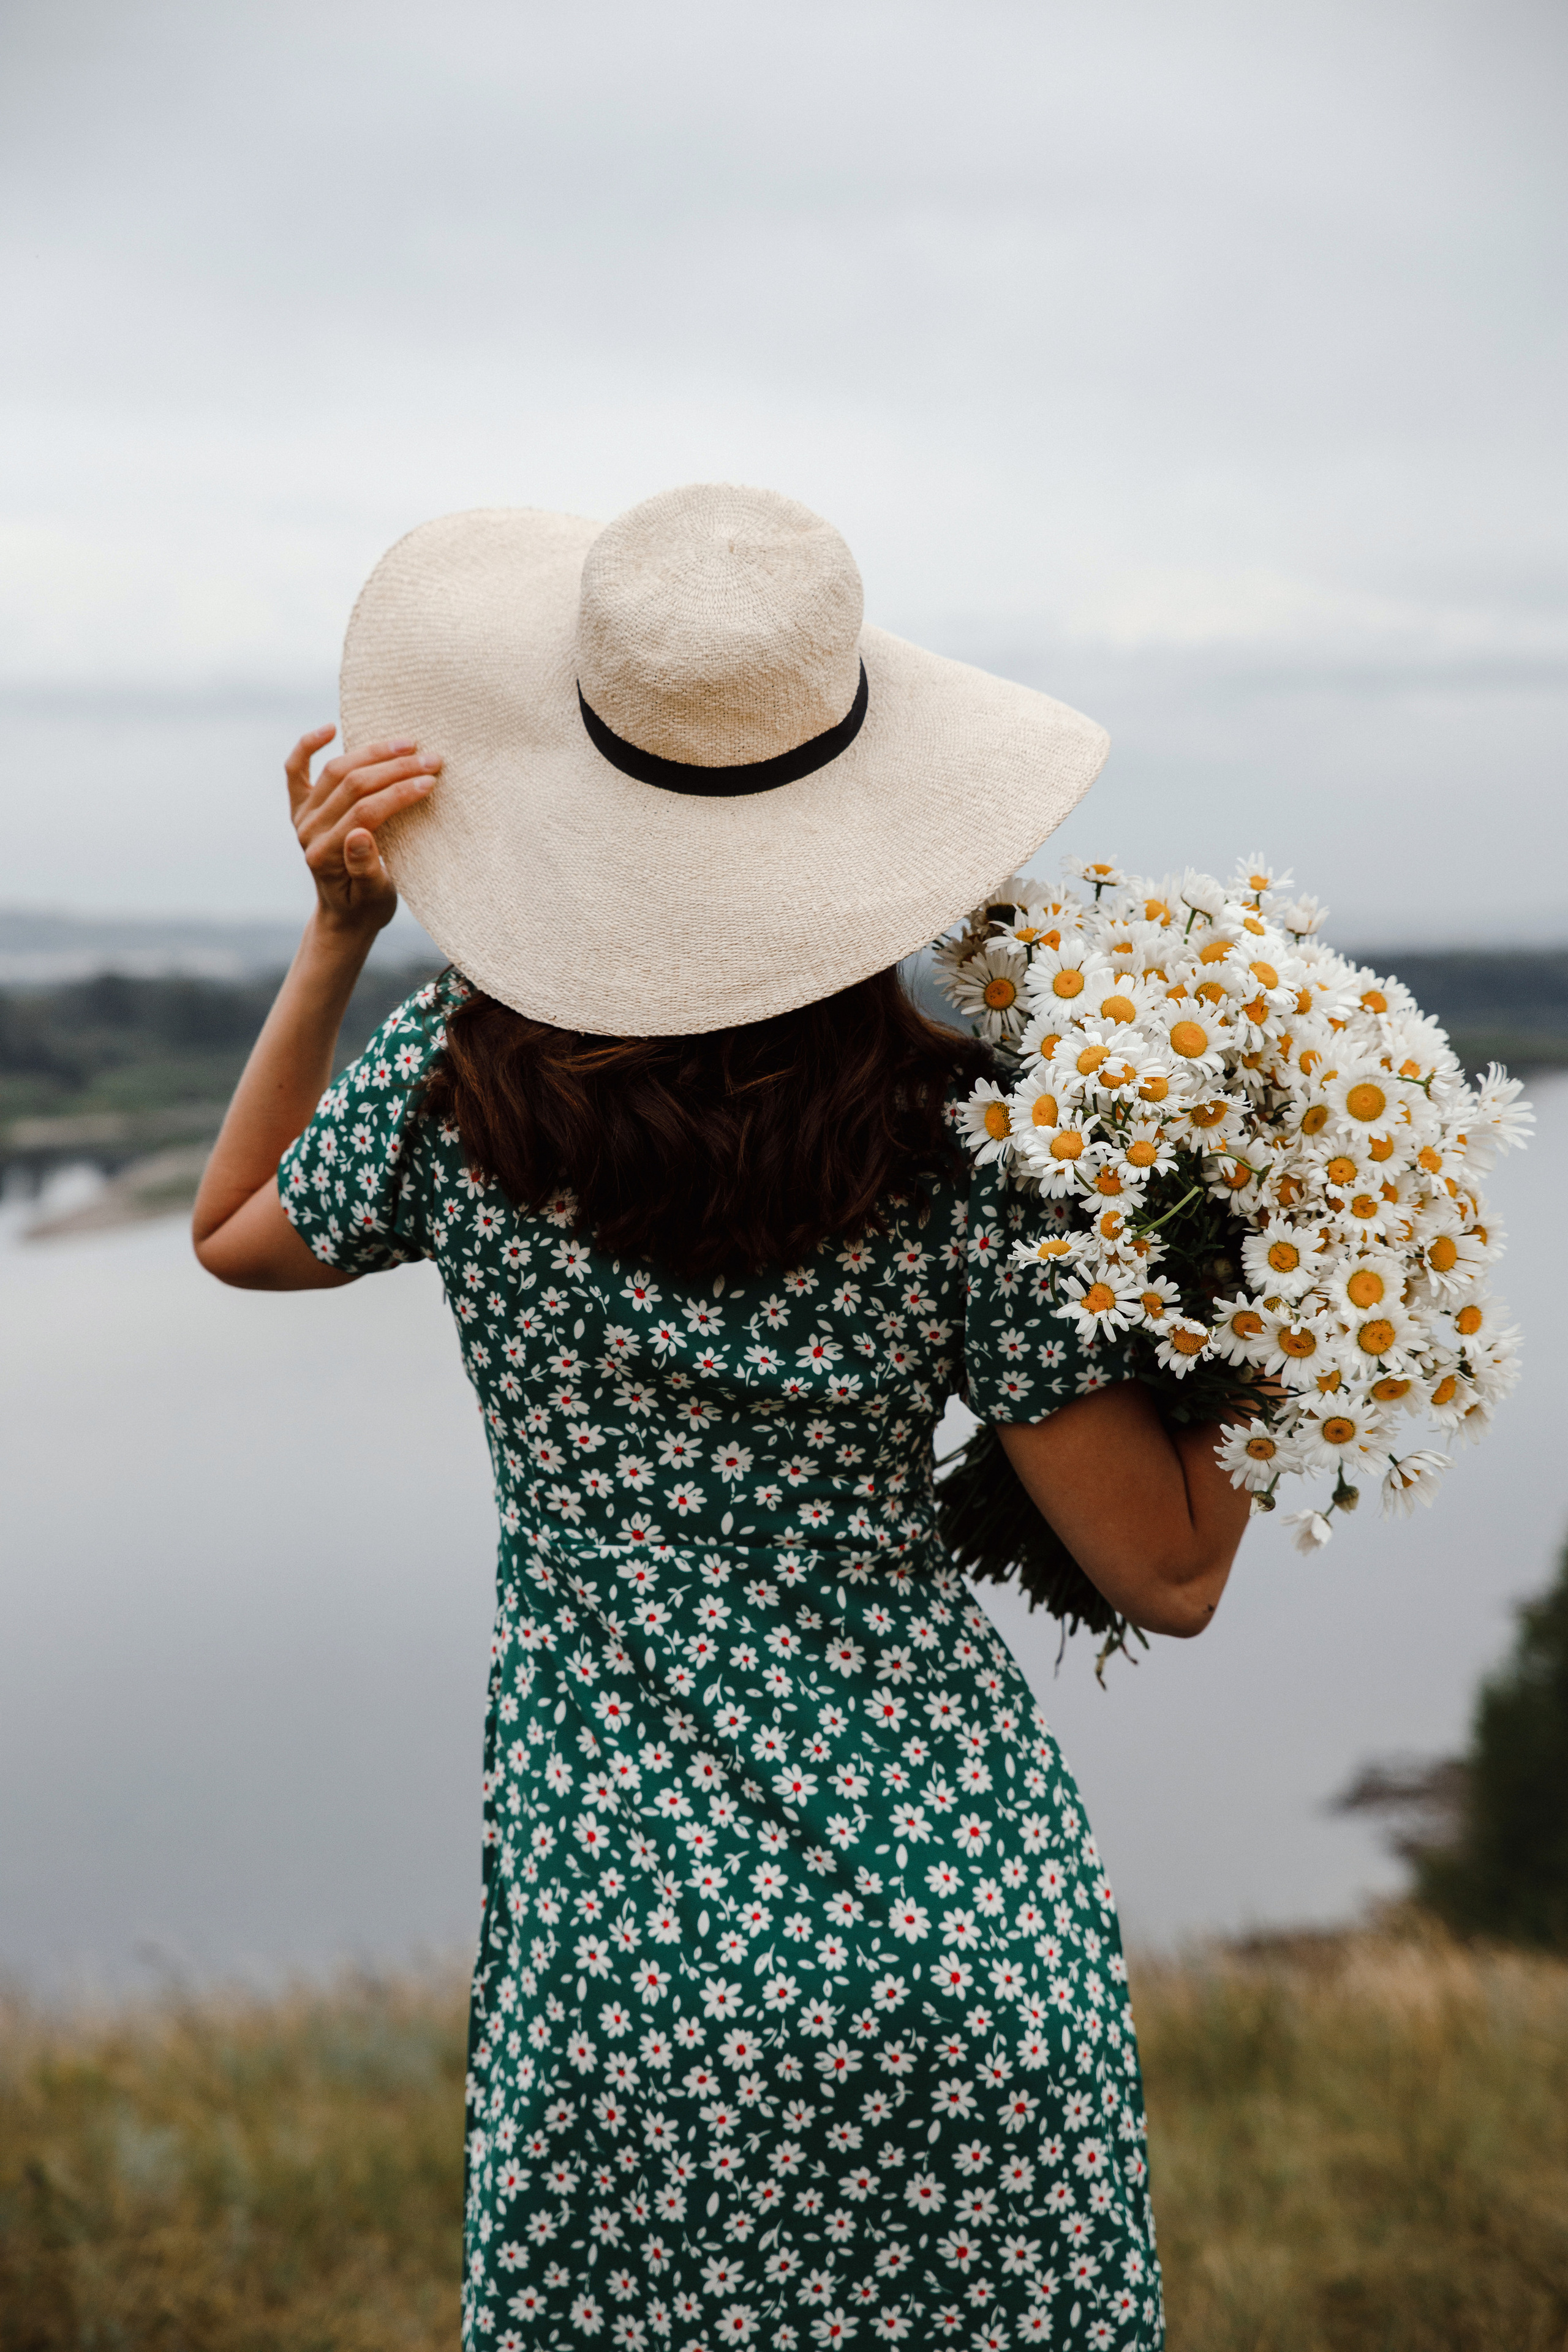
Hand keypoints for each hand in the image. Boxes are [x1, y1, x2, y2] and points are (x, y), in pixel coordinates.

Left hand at [285, 725, 441, 936]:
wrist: (343, 913)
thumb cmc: (366, 906)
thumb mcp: (375, 897)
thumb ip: (365, 869)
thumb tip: (359, 835)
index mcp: (324, 855)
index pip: (365, 812)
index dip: (400, 793)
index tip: (431, 781)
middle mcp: (308, 831)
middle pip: (352, 785)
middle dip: (395, 769)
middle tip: (432, 759)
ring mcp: (302, 815)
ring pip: (335, 770)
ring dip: (373, 752)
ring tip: (408, 744)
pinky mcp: (300, 805)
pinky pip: (296, 769)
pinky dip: (308, 746)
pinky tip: (330, 729)